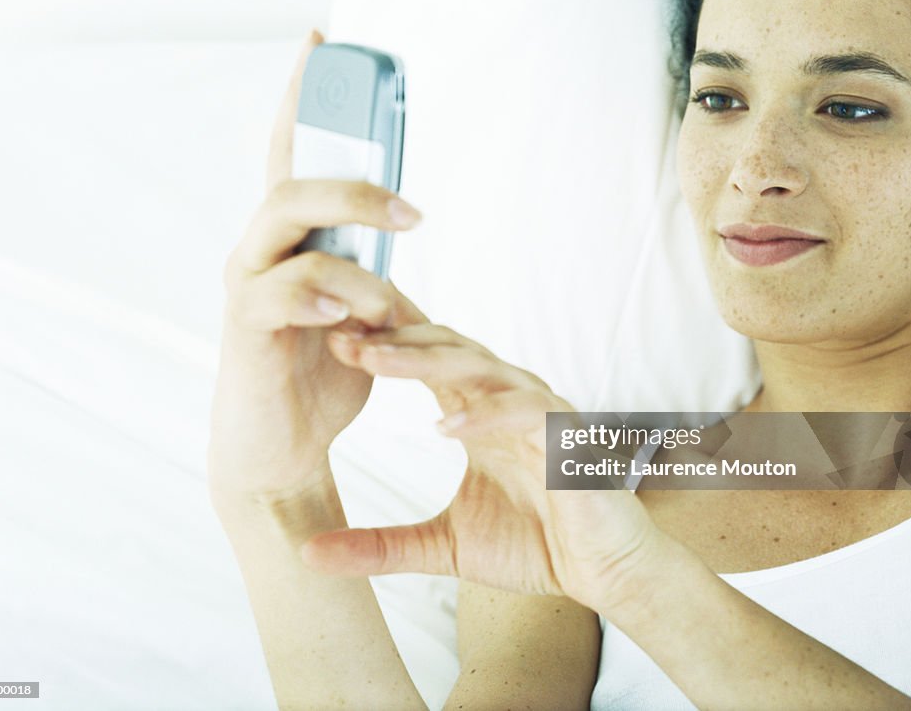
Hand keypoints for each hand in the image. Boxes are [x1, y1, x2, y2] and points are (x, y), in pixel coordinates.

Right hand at [207, 30, 426, 503]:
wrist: (281, 451)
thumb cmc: (319, 376)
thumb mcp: (362, 315)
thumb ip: (373, 269)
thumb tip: (404, 233)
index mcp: (291, 239)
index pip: (292, 154)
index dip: (302, 98)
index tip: (321, 41)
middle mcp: (261, 249)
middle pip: (290, 178)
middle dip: (353, 182)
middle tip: (409, 215)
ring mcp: (248, 283)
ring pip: (287, 223)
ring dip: (353, 257)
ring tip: (388, 308)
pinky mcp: (245, 325)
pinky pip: (281, 289)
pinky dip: (326, 297)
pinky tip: (350, 318)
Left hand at [306, 323, 669, 614]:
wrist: (603, 574)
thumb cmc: (534, 546)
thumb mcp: (440, 546)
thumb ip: (379, 545)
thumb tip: (307, 553)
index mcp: (476, 412)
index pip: (423, 364)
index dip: (379, 350)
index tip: (326, 347)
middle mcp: (505, 400)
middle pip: (444, 351)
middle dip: (391, 341)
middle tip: (337, 336)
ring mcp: (538, 413)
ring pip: (480, 367)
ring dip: (427, 361)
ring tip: (375, 358)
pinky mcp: (567, 438)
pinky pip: (525, 412)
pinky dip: (487, 416)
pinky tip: (446, 427)